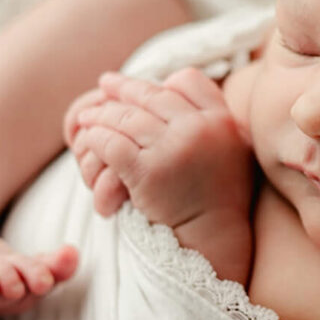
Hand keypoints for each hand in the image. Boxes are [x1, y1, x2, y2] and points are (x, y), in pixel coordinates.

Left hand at [64, 68, 253, 229]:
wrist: (213, 238)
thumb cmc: (219, 196)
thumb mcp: (231, 148)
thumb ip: (209, 118)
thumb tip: (173, 81)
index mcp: (222, 120)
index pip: (188, 81)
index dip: (162, 81)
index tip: (142, 84)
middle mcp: (199, 129)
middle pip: (152, 96)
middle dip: (123, 89)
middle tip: (105, 84)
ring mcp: (173, 149)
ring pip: (126, 118)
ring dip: (102, 114)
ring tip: (88, 115)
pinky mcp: (148, 172)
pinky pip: (111, 144)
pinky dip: (96, 138)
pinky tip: (89, 137)